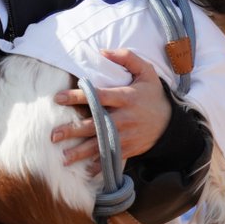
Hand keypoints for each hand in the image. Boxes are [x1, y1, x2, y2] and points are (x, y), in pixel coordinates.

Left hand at [52, 49, 171, 165]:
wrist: (170, 122)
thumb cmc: (153, 94)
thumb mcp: (146, 71)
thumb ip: (126, 58)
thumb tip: (102, 52)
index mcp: (126, 97)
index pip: (98, 96)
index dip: (77, 96)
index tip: (58, 98)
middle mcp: (124, 118)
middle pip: (94, 125)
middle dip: (73, 130)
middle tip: (54, 134)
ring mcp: (126, 136)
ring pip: (99, 145)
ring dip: (80, 152)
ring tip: (63, 157)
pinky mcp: (128, 149)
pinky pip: (110, 157)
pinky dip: (98, 166)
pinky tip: (84, 171)